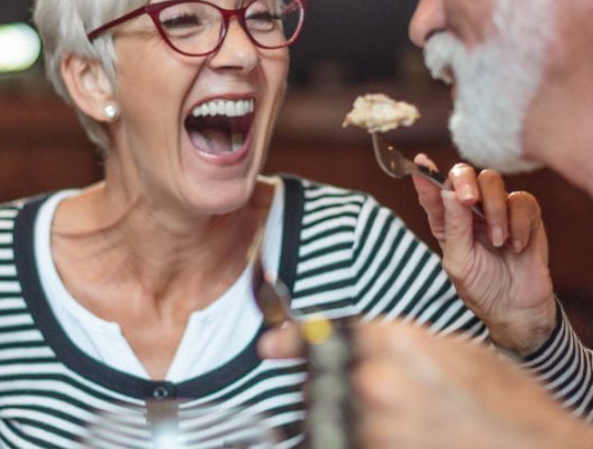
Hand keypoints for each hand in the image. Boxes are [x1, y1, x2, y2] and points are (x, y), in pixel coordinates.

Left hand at [259, 319, 592, 448]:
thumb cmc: (501, 401)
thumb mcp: (449, 350)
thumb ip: (393, 342)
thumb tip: (347, 340)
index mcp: (394, 339)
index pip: (324, 333)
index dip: (293, 340)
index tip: (269, 346)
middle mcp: (377, 380)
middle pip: (318, 382)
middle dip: (317, 388)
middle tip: (335, 396)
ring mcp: (377, 428)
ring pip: (324, 422)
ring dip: (328, 422)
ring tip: (360, 421)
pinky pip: (342, 444)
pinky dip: (344, 439)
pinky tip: (369, 433)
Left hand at [412, 156, 554, 353]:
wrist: (516, 310)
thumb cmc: (480, 286)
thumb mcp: (459, 261)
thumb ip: (453, 226)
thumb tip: (449, 192)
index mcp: (447, 219)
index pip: (434, 190)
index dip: (426, 174)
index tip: (421, 163)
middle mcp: (469, 209)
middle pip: (464, 174)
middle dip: (464, 181)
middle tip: (468, 200)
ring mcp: (497, 209)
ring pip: (493, 181)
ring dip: (493, 209)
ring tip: (498, 241)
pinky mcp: (525, 216)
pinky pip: (522, 201)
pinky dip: (518, 222)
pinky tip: (516, 246)